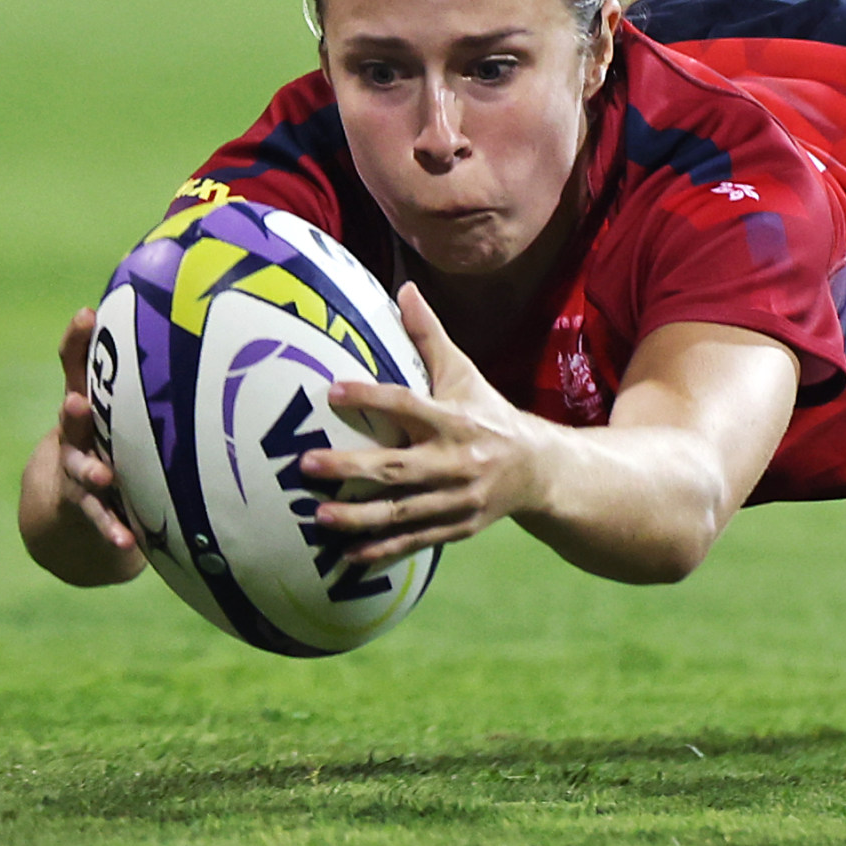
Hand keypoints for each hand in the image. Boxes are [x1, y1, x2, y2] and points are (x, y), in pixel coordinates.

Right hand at [15, 309, 147, 586]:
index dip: (77, 341)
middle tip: (77, 404)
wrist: (68, 512)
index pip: (75, 367)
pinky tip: (127, 542)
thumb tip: (150, 306)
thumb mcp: (106, 403)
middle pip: (72, 423)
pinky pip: (102, 523)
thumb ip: (119, 365)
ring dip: (92, 474)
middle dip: (75, 413)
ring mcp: (80, 478)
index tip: (86, 315)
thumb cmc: (104, 441)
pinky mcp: (92, 514)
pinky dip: (113, 532)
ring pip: (82, 475)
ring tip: (104, 476)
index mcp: (86, 407)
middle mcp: (77, 440)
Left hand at [291, 285, 544, 568]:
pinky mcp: (455, 529)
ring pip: (402, 512)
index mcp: (456, 420)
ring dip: (359, 517)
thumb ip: (430, 337)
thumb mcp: (464, 374)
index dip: (371, 397)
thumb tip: (405, 289)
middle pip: (399, 468)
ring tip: (318, 516)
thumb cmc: (488, 415)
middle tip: (306, 465)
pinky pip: (414, 541)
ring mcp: (457, 501)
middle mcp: (457, 462)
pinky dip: (382, 550)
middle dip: (351, 468)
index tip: (331, 391)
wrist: (538, 471)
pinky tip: (348, 556)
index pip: (409, 405)